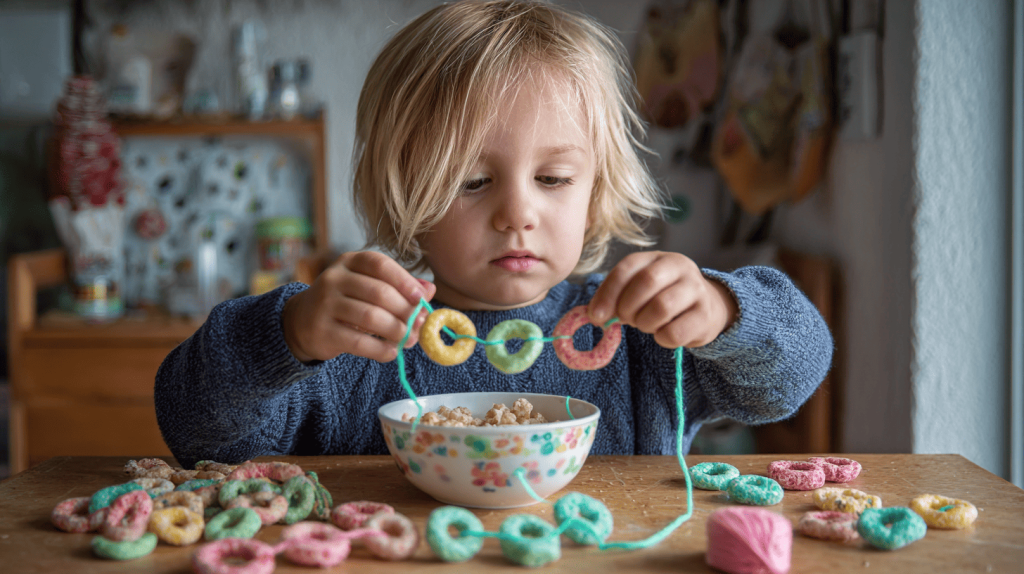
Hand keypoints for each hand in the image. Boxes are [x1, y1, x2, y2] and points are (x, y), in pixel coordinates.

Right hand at [282, 251, 435, 362]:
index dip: (403, 280)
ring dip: (396, 331)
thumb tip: (429, 290)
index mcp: (350, 262)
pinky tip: (391, 352)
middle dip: (405, 311)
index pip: (379, 265)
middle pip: (379, 293)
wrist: (303, 321)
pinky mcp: (322, 331)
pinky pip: (358, 342)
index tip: (420, 297)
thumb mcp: (369, 286)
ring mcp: (325, 304)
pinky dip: (380, 349)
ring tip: (408, 339)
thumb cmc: (346, 301)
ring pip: (370, 317)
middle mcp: (334, 278)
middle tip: (419, 324)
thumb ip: (399, 286)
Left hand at [587, 251, 737, 348]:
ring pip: (662, 306)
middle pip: (647, 282)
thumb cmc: (662, 298)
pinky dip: (662, 338)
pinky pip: (675, 332)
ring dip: (645, 323)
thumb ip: (615, 297)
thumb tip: (595, 315)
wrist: (706, 309)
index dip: (608, 292)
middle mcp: (679, 266)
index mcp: (657, 258)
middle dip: (627, 307)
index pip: (628, 267)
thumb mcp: (638, 290)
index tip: (595, 316)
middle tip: (626, 319)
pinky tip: (662, 335)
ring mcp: (696, 289)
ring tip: (645, 325)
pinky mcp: (705, 315)